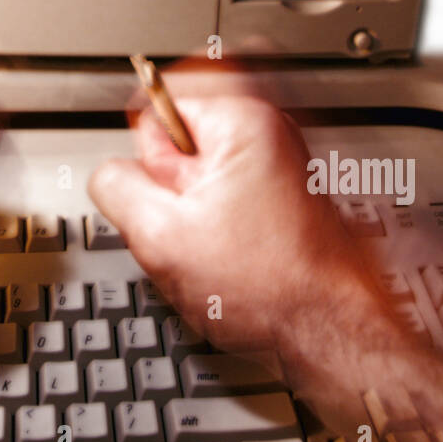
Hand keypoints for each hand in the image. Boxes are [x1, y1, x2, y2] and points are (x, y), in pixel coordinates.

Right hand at [89, 94, 383, 353]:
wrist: (330, 330)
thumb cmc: (269, 287)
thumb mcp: (158, 236)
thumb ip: (115, 186)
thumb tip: (112, 174)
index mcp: (242, 122)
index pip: (157, 111)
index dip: (153, 167)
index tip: (172, 199)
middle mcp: (271, 132)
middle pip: (183, 144)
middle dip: (176, 189)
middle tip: (198, 226)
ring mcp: (285, 163)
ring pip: (206, 177)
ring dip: (199, 213)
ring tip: (220, 247)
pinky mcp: (291, 195)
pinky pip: (232, 197)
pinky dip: (223, 225)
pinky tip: (235, 257)